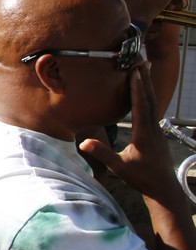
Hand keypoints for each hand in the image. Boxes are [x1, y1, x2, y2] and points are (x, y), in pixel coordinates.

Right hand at [78, 63, 177, 202]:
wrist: (164, 188)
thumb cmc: (141, 178)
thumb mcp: (120, 167)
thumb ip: (103, 154)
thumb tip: (85, 143)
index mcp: (144, 133)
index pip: (140, 106)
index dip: (137, 88)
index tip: (134, 72)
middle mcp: (153, 128)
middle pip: (149, 99)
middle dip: (146, 79)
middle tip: (143, 61)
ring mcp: (157, 130)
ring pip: (153, 103)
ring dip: (148, 85)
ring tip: (147, 69)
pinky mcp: (157, 133)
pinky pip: (153, 109)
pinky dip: (148, 97)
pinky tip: (145, 94)